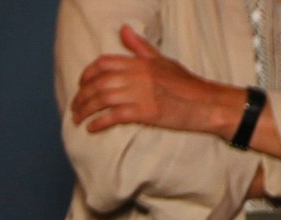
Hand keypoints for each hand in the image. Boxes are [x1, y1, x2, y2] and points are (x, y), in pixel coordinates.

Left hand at [72, 26, 239, 137]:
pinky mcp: (146, 112)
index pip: (104, 63)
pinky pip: (114, 116)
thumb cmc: (185, 83)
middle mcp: (138, 75)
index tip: (80, 85)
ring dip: (86, 110)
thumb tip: (123, 30)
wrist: (206, 103)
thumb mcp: (163, 61)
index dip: (87, 74)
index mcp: (140, 62)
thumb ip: (140, 48)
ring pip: (103, 99)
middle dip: (81, 96)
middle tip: (74, 107)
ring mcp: (141, 94)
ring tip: (78, 119)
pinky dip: (99, 123)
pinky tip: (91, 128)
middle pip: (99, 83)